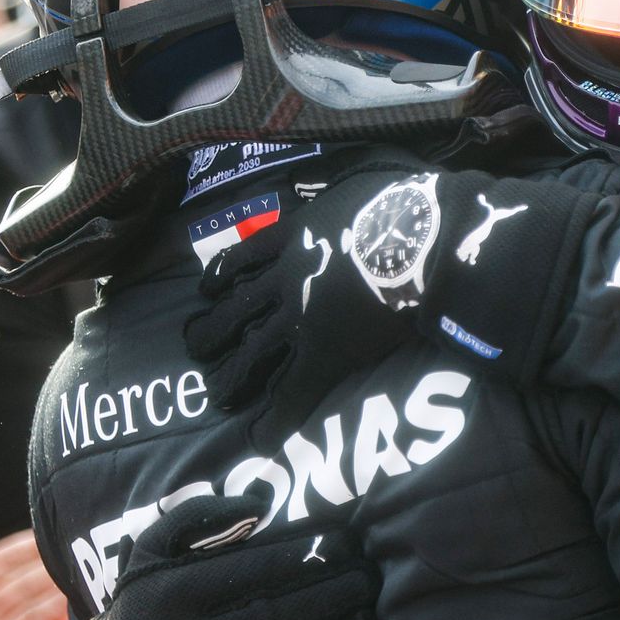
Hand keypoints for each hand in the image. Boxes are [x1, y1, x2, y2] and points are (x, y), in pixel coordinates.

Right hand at [55, 493, 375, 619]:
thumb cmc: (147, 607)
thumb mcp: (151, 550)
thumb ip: (200, 517)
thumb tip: (260, 505)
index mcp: (178, 593)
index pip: (257, 570)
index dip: (308, 555)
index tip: (346, 544)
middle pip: (278, 615)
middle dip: (333, 593)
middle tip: (371, 578)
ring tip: (371, 616)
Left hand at [184, 161, 595, 440]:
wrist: (423, 240)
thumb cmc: (403, 205)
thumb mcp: (360, 182)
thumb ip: (344, 192)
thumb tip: (355, 184)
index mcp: (294, 236)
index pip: (243, 258)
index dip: (222, 276)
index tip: (208, 290)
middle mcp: (287, 278)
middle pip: (235, 308)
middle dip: (212, 330)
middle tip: (195, 346)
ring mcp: (301, 317)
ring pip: (251, 352)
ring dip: (231, 375)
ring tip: (216, 393)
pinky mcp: (325, 352)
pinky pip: (293, 391)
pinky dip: (275, 417)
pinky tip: (260, 437)